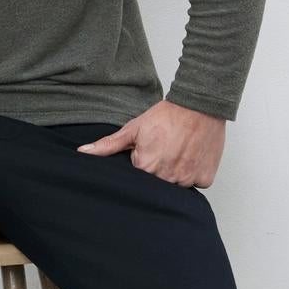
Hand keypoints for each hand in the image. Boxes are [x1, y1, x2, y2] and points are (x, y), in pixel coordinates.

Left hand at [76, 99, 225, 187]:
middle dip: (159, 169)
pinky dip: (194, 172)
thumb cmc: (167, 115)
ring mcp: (187, 179)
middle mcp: (167, 177)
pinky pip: (197, 182)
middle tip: (165, 149)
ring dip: (176, 171)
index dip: (142, 163)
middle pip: (158, 183)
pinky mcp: (205, 177)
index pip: (138, 177)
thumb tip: (83, 152)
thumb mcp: (134, 128)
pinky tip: (192, 155)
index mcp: (146, 167)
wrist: (200, 104)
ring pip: (178, 184)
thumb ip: (109, 144)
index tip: (149, 150)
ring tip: (179, 150)